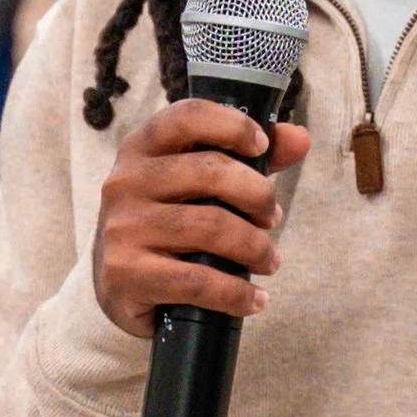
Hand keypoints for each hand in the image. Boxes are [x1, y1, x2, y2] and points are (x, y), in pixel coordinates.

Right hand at [92, 100, 310, 341]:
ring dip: (256, 247)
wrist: (116, 284)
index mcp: (141, 149)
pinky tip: (254, 299)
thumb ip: (247, 159)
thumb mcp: (196, 184)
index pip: (188, 117)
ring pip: (210, 227)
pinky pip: (198, 280)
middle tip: (273, 217)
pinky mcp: (126, 273)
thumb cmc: (168, 221)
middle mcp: (125, 182)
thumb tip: (300, 139)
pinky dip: (236, 293)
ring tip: (270, 261)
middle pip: (210, 172)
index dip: (233, 126)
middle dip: (258, 195)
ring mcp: (122, 228)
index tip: (262, 148)